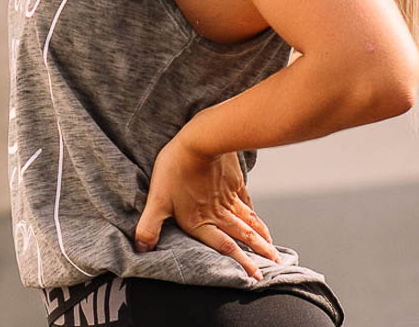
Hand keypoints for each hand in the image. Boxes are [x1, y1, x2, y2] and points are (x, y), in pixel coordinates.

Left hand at [133, 128, 278, 280]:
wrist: (201, 140)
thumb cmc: (176, 168)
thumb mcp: (157, 200)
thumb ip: (149, 227)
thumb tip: (141, 249)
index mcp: (200, 221)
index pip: (224, 248)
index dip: (242, 263)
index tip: (256, 277)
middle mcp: (218, 213)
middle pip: (244, 236)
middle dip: (261, 253)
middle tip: (277, 264)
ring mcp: (229, 197)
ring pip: (249, 221)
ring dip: (262, 236)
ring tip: (272, 247)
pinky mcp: (234, 182)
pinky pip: (247, 203)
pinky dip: (254, 214)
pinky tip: (256, 218)